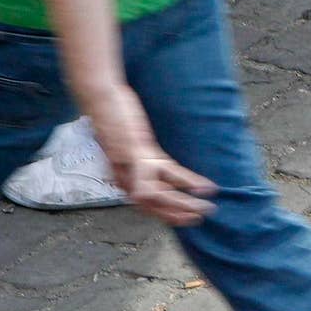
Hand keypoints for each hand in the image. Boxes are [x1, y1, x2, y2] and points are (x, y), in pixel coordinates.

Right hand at [82, 85, 216, 225]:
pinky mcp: (143, 152)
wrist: (103, 96)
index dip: (173, 208)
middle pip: (158, 199)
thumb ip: (131, 167)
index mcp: (126, 174)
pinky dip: (184, 179)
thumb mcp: (124, 143)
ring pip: (163, 189)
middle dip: (181, 209)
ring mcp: (137, 164)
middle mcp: (130, 174)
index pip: (152, 199)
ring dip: (183, 199)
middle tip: (207, 212)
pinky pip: (166, 172)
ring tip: (204, 206)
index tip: (192, 214)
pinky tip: (198, 184)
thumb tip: (139, 194)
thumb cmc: (112, 115)